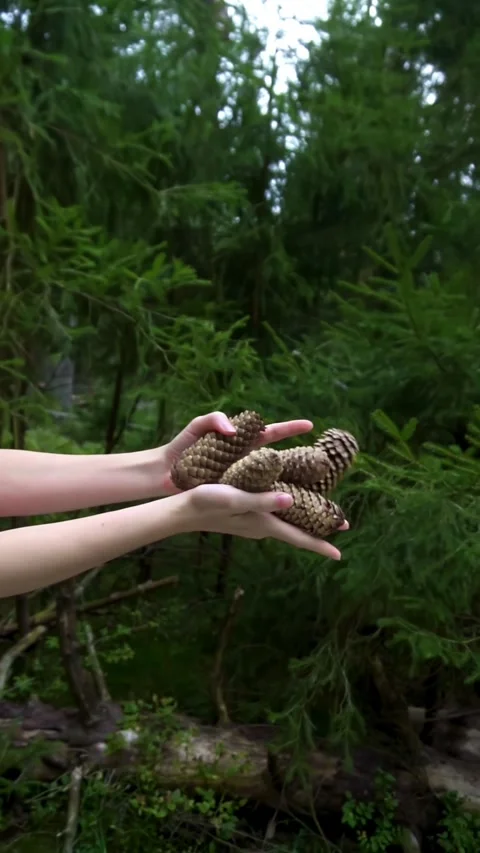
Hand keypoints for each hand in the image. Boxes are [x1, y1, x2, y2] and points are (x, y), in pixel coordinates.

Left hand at [159, 411, 315, 495]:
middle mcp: (247, 460)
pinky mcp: (234, 493)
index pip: (272, 433)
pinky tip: (287, 511)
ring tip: (316, 495)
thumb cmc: (181, 446)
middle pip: (282, 459)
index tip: (311, 426)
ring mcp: (242, 477)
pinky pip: (258, 496)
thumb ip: (216, 420)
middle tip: (327, 468)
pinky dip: (272, 502)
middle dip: (304, 464)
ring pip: (275, 481)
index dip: (291, 428)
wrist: (164, 472)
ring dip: (294, 487)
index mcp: (242, 442)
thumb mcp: (198, 426)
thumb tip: (234, 429)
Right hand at [180, 483, 347, 559]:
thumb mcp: (236, 498)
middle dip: (319, 531)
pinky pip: (276, 515)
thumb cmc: (208, 502)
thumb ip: (263, 500)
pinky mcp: (247, 513)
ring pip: (287, 523)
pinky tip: (292, 501)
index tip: (339, 555)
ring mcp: (254, 522)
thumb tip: (291, 501)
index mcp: (263, 524)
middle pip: (297, 532)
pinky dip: (291, 510)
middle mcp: (262, 526)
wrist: (183, 510)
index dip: (320, 545)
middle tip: (343, 525)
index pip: (298, 538)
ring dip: (306, 520)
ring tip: (325, 515)